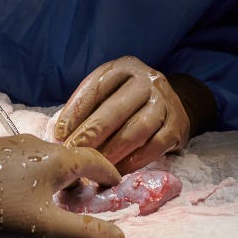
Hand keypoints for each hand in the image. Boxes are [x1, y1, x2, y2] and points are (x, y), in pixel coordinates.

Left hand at [0, 134, 125, 237]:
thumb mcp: (42, 229)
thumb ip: (84, 235)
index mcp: (56, 158)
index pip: (95, 161)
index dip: (110, 176)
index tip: (117, 189)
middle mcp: (35, 145)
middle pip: (69, 160)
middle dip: (80, 181)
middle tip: (84, 205)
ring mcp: (7, 147)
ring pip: (42, 163)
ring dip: (53, 183)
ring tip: (49, 209)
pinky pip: (19, 167)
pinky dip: (30, 182)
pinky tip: (13, 204)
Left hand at [54, 56, 194, 173]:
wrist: (172, 103)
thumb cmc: (128, 100)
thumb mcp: (109, 90)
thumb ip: (87, 106)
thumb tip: (61, 135)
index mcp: (125, 67)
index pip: (98, 86)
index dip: (76, 111)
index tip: (59, 134)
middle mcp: (148, 81)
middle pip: (117, 108)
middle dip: (91, 132)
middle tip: (73, 152)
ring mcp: (166, 102)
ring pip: (137, 128)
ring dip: (113, 150)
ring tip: (94, 165)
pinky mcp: (178, 126)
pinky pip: (155, 146)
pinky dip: (134, 160)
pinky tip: (118, 170)